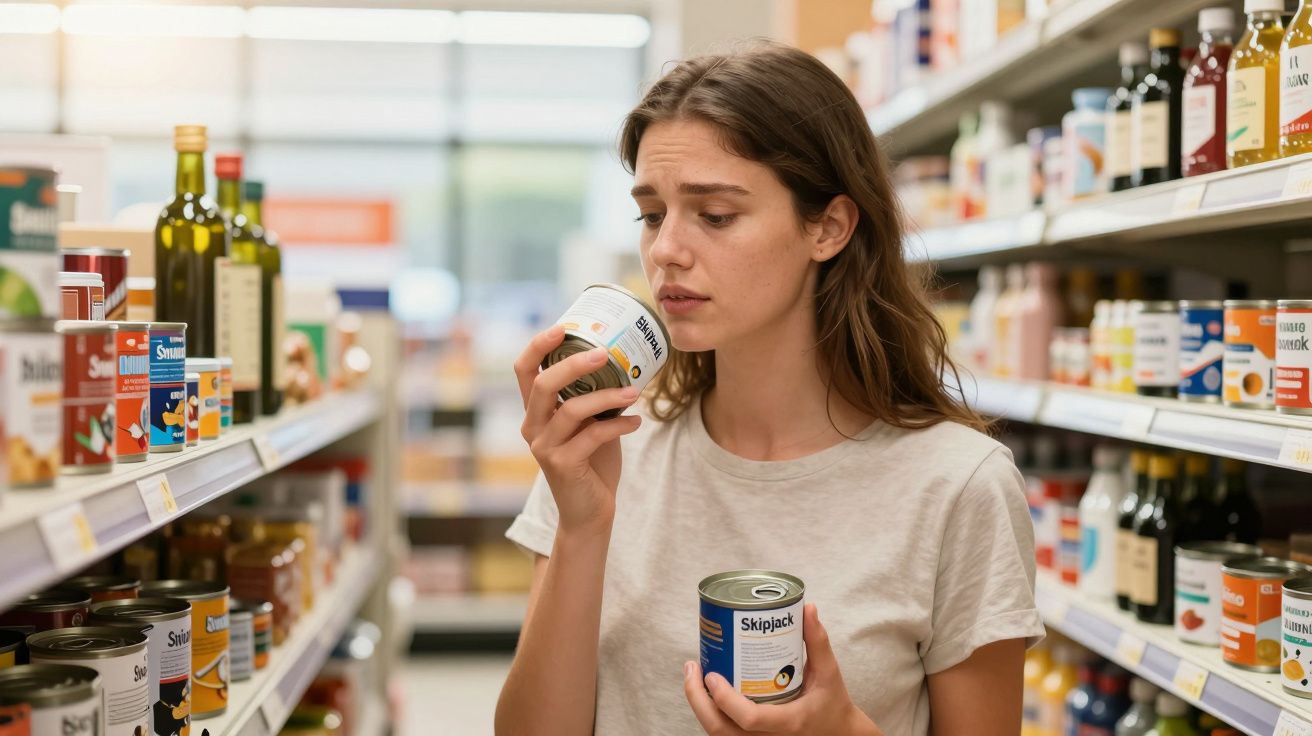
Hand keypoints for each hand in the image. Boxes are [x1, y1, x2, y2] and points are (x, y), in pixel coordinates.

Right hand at [514, 326, 642, 535]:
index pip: (523, 371)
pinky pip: (593, 435)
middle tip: (604, 353)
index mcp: (535, 412)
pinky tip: (636, 422)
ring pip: (571, 409)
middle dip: (574, 364)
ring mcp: (544, 447)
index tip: (563, 326)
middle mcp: (532, 427)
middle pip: (543, 384)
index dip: (538, 346)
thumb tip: (622, 365)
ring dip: (608, 396)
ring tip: (634, 391)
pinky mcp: (562, 465)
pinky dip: (619, 424)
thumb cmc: (592, 463)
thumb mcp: (590, 424)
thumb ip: (594, 399)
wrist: (589, 513)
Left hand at [684, 605, 882, 735]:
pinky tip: (705, 691)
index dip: (725, 699)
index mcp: (789, 722)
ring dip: (699, 705)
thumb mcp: (829, 673)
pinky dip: (710, 713)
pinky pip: (723, 734)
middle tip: (692, 668)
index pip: (749, 719)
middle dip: (697, 699)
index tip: (711, 674)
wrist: (837, 734)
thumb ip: (818, 642)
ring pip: (717, 734)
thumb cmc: (832, 705)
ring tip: (694, 676)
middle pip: (720, 730)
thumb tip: (807, 609)